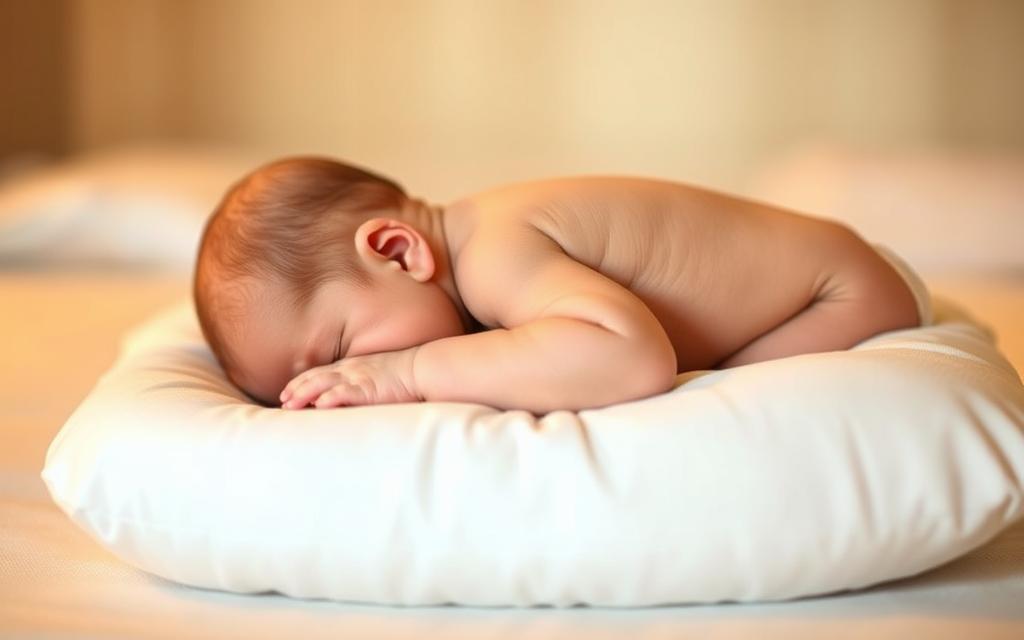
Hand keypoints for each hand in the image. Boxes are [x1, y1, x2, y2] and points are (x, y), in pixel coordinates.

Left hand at [279, 346, 420, 408]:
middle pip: (315, 377)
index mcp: (351, 366)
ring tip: (290, 404)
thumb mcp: (373, 373)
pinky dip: (331, 397)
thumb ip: (357, 381)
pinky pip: (346, 392)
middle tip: (282, 401)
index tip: (286, 392)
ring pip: (324, 384)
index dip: (300, 382)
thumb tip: (344, 396)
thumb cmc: (402, 374)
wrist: (421, 369)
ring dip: (305, 394)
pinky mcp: (369, 389)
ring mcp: (359, 378)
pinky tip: (319, 404)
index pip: (318, 373)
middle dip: (296, 389)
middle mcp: (350, 370)